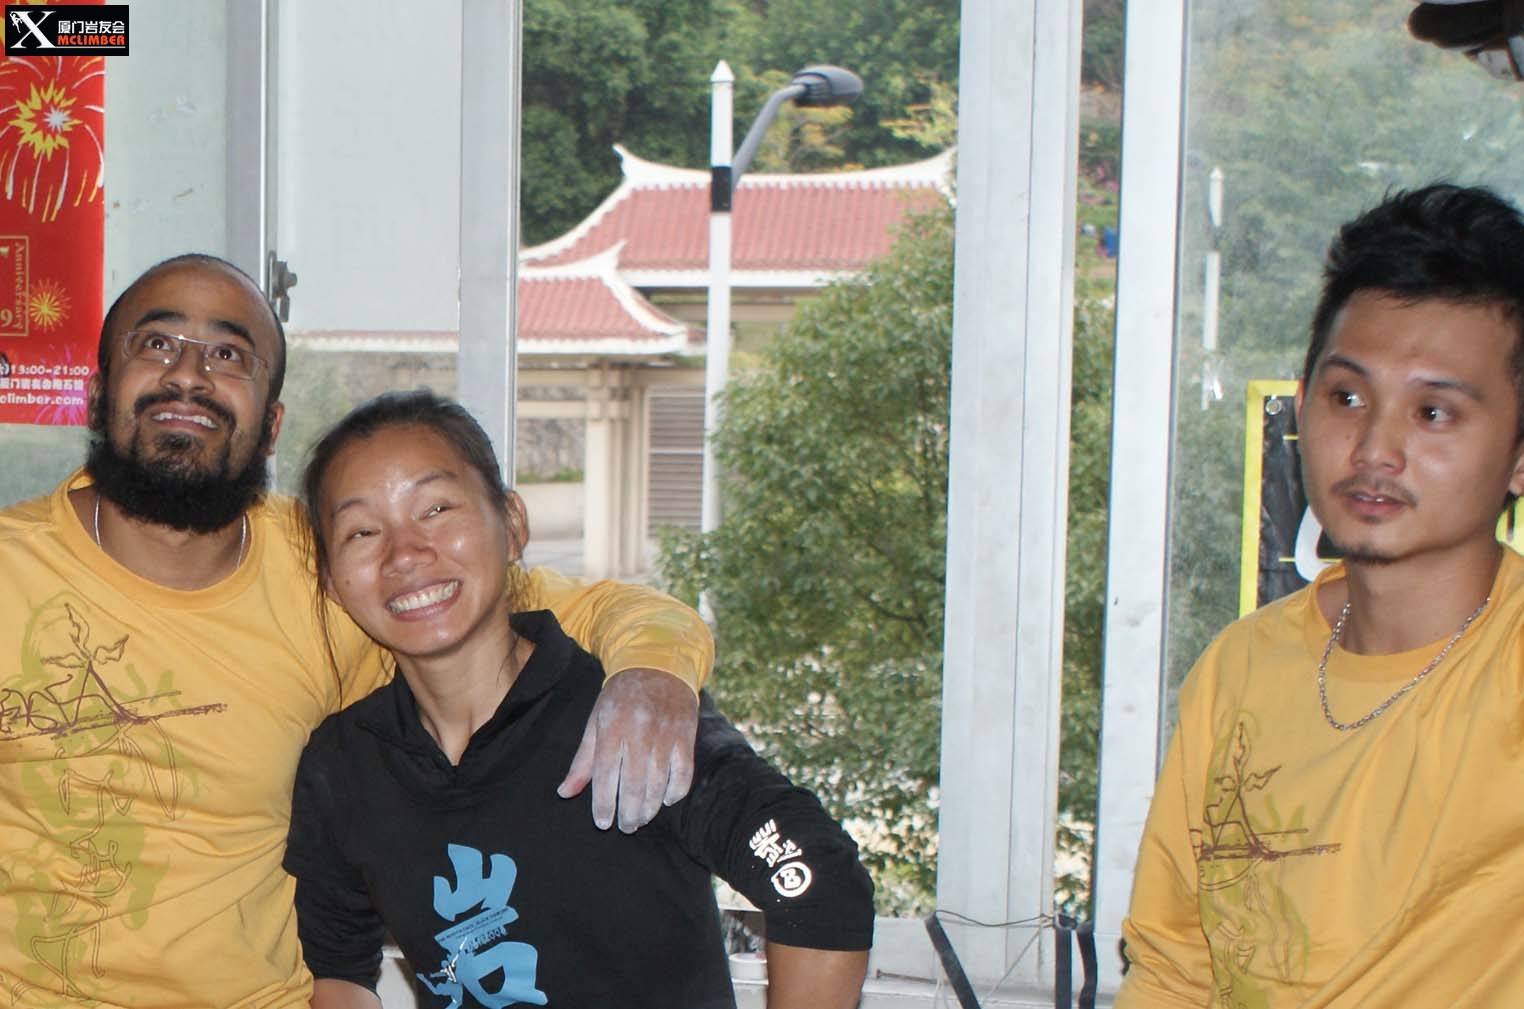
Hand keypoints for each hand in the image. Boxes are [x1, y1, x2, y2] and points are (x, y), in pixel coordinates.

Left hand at [557, 666, 698, 831]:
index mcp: (613, 728)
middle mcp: (640, 734)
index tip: (603, 823)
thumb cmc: (621, 697)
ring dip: (649, 809)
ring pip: (658, 785)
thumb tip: (565, 793)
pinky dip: (675, 793)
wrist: (659, 666)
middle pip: (634, 786)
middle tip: (626, 827)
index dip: (603, 804)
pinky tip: (665, 800)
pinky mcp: (686, 738)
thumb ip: (583, 760)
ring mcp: (666, 736)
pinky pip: (683, 775)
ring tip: (641, 819)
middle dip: (629, 814)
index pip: (606, 776)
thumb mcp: (596, 721)